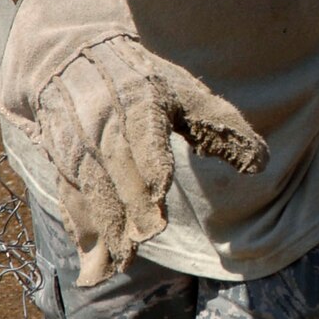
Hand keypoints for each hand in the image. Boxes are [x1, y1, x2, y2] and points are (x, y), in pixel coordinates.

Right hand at [0, 0, 267, 284]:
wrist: (72, 54)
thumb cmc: (143, 81)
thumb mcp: (185, 93)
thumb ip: (222, 128)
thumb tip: (261, 164)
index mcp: (138, 95)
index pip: (142, 131)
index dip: (147, 162)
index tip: (157, 195)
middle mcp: (100, 114)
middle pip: (112, 163)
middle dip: (124, 204)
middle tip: (140, 243)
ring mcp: (73, 134)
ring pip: (86, 182)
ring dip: (100, 224)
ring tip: (116, 264)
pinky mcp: (57, 154)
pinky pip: (67, 191)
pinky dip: (78, 224)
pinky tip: (91, 255)